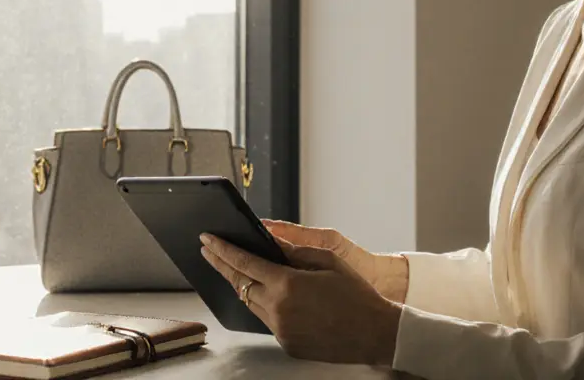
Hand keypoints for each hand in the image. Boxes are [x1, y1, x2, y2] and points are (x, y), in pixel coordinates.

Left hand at [200, 233, 402, 366]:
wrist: (376, 333)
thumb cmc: (356, 294)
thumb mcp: (327, 261)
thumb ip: (293, 251)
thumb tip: (268, 241)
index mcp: (287, 285)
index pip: (244, 263)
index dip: (223, 250)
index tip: (208, 239)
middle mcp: (278, 309)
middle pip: (240, 284)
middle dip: (221, 265)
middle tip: (208, 250)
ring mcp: (281, 330)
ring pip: (251, 304)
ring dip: (242, 286)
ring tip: (233, 269)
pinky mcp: (287, 345)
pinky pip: (268, 321)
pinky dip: (264, 305)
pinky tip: (264, 294)